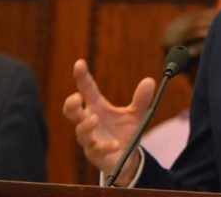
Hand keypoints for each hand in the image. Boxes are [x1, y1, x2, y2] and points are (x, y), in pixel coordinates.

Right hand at [62, 59, 155, 185]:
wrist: (126, 157)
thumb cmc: (124, 131)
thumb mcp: (137, 114)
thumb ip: (141, 99)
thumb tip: (150, 81)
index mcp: (97, 107)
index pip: (87, 90)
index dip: (82, 77)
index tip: (80, 63)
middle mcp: (90, 121)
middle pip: (72, 112)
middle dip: (70, 105)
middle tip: (76, 98)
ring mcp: (90, 139)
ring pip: (80, 132)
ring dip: (86, 125)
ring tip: (95, 118)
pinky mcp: (96, 154)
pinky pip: (97, 150)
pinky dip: (105, 146)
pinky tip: (115, 144)